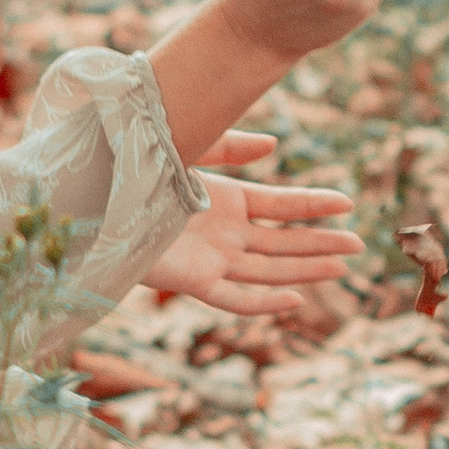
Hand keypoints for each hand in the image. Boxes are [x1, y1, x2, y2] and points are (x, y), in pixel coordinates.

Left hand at [143, 132, 361, 318]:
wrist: (89, 197)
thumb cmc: (134, 168)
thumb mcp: (188, 148)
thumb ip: (229, 147)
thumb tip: (275, 146)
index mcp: (225, 200)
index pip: (281, 206)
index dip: (314, 206)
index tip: (347, 203)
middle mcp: (223, 232)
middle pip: (283, 242)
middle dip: (320, 244)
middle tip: (359, 246)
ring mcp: (210, 258)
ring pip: (268, 268)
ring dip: (305, 270)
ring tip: (342, 269)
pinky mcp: (191, 281)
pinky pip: (234, 299)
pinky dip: (263, 302)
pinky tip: (295, 301)